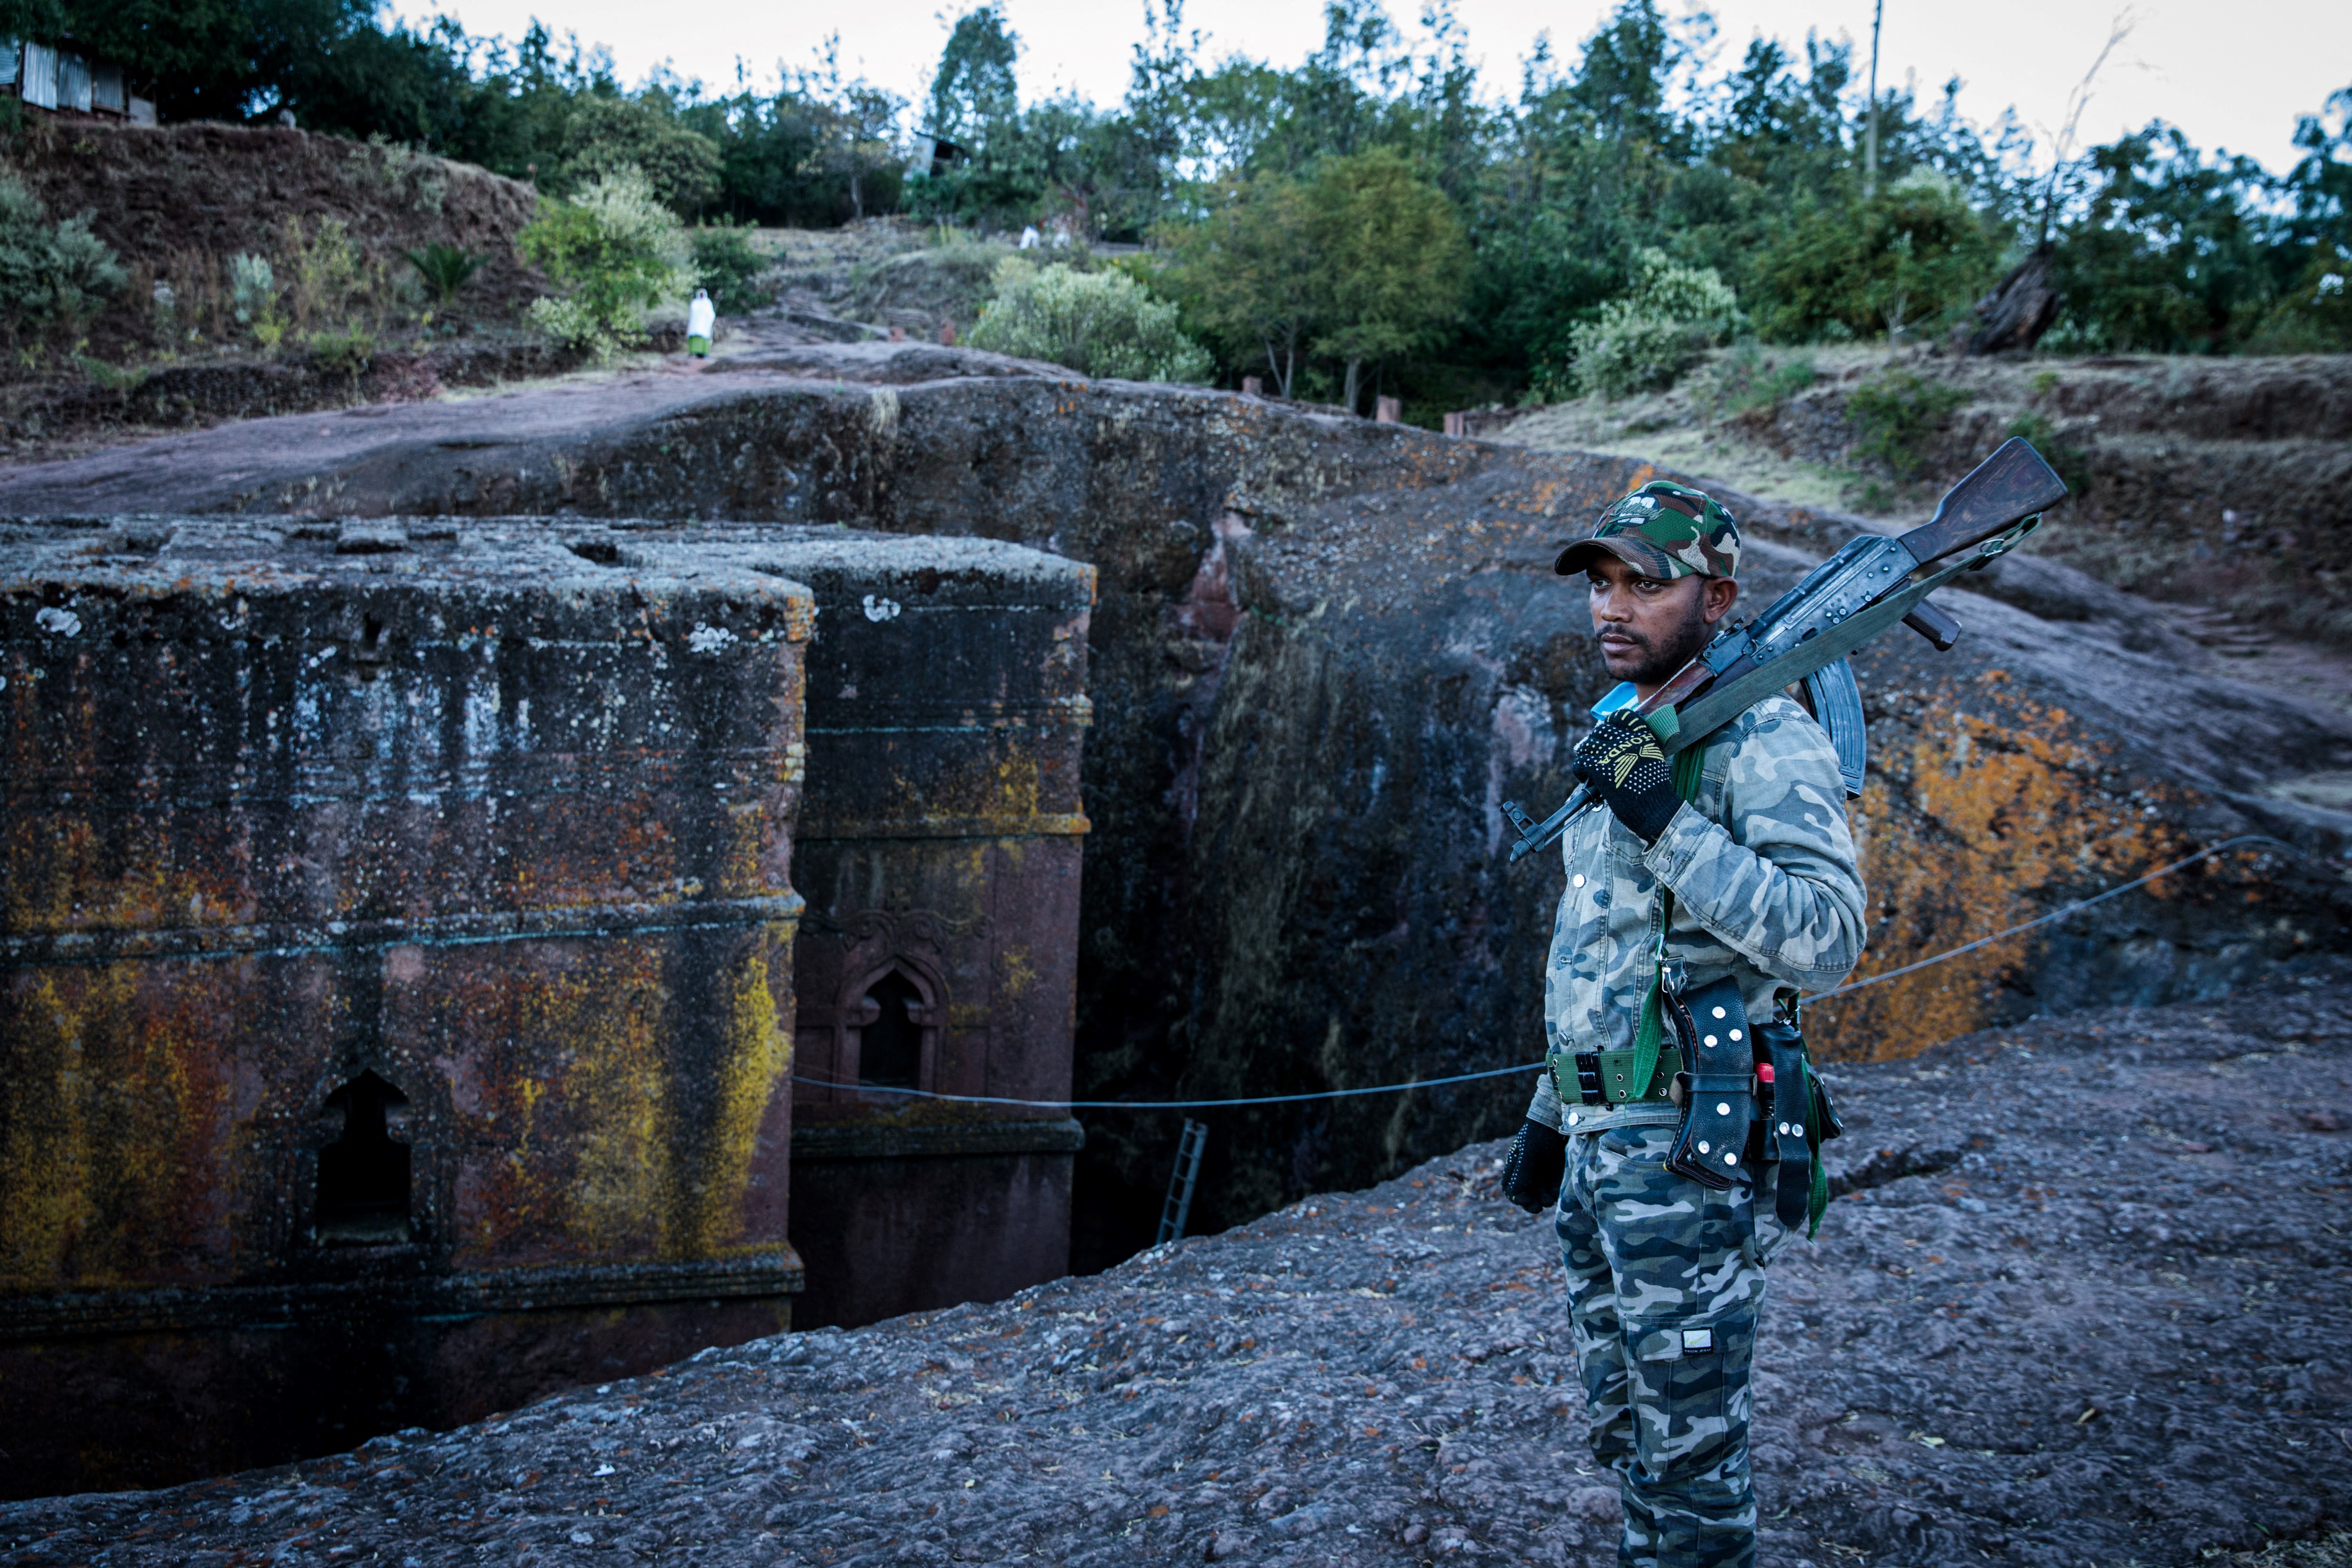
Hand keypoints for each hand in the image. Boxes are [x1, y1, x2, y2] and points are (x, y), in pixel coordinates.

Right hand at [1500, 1119, 1567, 1213]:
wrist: (1557, 1123)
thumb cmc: (1538, 1135)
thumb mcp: (1529, 1154)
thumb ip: (1522, 1173)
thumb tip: (1514, 1194)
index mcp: (1515, 1169)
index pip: (1511, 1190)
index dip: (1517, 1198)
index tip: (1526, 1199)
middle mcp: (1527, 1174)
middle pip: (1525, 1197)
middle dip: (1530, 1205)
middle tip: (1537, 1208)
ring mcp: (1541, 1175)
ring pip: (1539, 1196)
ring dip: (1543, 1201)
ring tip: (1549, 1199)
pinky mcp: (1554, 1176)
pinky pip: (1552, 1191)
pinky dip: (1553, 1194)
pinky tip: (1556, 1191)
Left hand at [1571, 712, 1681, 843]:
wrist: (1655, 808)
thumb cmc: (1656, 790)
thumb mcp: (1655, 761)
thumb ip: (1641, 750)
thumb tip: (1626, 749)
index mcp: (1643, 737)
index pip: (1623, 716)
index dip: (1611, 722)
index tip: (1607, 731)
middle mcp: (1626, 740)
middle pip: (1601, 730)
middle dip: (1596, 740)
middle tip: (1595, 753)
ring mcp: (1612, 753)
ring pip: (1587, 744)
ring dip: (1585, 753)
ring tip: (1587, 764)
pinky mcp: (1599, 768)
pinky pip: (1581, 761)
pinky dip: (1579, 768)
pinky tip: (1582, 776)